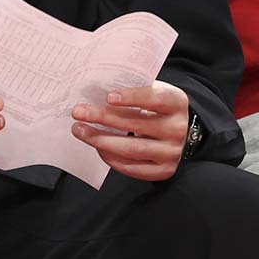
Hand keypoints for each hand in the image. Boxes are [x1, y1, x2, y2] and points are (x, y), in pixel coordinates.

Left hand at [70, 81, 189, 181]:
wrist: (179, 130)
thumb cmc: (157, 106)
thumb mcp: (152, 90)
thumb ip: (132, 88)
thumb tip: (95, 90)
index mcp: (176, 102)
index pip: (155, 99)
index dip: (132, 97)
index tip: (108, 97)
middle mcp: (177, 129)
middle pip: (137, 124)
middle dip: (104, 118)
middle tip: (79, 112)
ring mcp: (171, 152)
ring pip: (132, 149)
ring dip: (101, 140)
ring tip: (80, 130)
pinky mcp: (164, 170)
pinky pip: (133, 168)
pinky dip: (111, 158)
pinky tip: (97, 147)